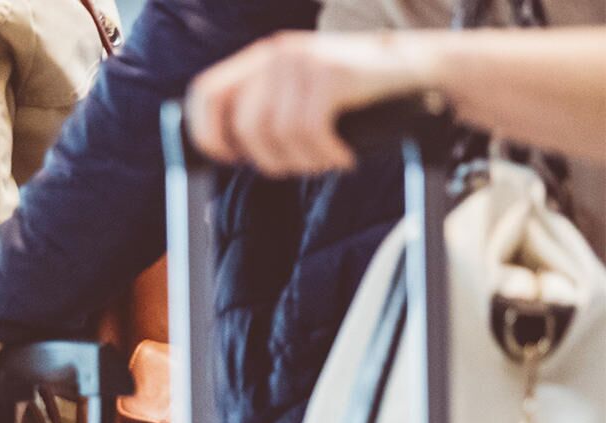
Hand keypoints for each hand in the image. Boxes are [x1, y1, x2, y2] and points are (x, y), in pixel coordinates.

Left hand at [187, 31, 436, 176]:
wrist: (420, 69)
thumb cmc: (357, 94)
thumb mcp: (300, 92)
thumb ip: (264, 107)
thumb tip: (226, 149)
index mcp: (260, 58)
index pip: (204, 94)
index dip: (208, 133)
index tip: (231, 159)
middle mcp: (276, 54)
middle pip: (242, 125)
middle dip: (266, 160)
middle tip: (295, 166)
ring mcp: (303, 61)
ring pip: (275, 135)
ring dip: (302, 161)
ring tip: (326, 160)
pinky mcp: (331, 74)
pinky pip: (309, 132)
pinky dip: (325, 155)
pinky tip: (344, 156)